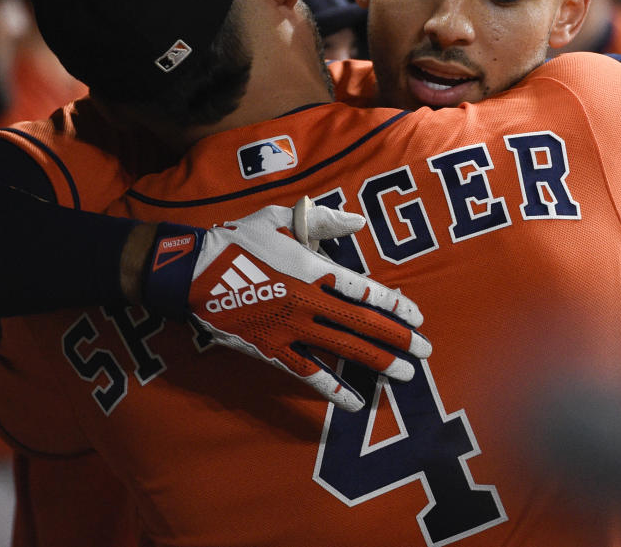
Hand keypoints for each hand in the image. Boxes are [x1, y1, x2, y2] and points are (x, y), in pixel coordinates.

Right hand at [142, 198, 430, 411]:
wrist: (194, 273)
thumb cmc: (239, 240)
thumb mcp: (280, 218)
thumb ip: (322, 220)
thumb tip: (358, 221)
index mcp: (312, 269)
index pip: (363, 291)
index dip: (394, 304)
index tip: (418, 316)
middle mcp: (308, 302)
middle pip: (362, 324)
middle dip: (398, 338)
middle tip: (426, 351)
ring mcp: (291, 329)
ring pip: (343, 350)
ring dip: (377, 362)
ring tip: (404, 374)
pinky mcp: (272, 350)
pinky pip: (308, 373)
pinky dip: (333, 389)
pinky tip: (355, 402)